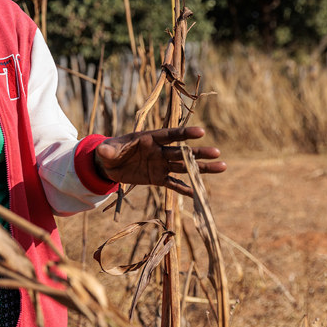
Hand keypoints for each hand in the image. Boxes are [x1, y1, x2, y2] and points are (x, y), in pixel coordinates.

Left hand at [94, 126, 225, 196]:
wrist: (108, 164)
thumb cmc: (110, 151)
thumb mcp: (107, 150)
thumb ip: (108, 150)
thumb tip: (104, 150)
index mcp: (149, 138)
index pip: (169, 135)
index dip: (184, 133)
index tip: (201, 132)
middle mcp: (159, 151)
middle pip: (181, 152)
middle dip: (198, 153)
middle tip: (217, 153)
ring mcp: (160, 165)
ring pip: (183, 167)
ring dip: (200, 169)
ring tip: (222, 167)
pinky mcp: (158, 178)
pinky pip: (174, 184)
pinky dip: (185, 189)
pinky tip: (199, 194)